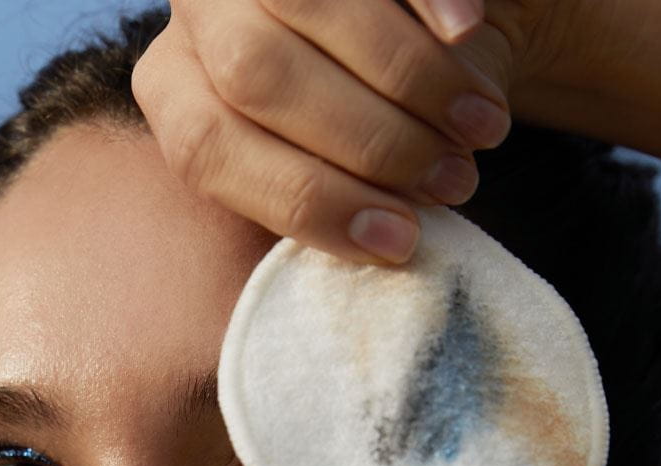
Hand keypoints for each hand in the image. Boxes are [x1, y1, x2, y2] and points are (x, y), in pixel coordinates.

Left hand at [131, 0, 545, 264]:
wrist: (436, 26)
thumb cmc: (374, 126)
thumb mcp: (330, 174)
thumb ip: (315, 202)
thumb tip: (377, 247)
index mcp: (178, 89)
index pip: (207, 149)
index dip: (305, 202)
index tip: (395, 240)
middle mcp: (198, 9)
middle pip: (256, 76)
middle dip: (368, 142)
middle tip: (452, 183)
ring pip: (309, 6)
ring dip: (410, 81)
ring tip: (482, 129)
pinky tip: (468, 35)